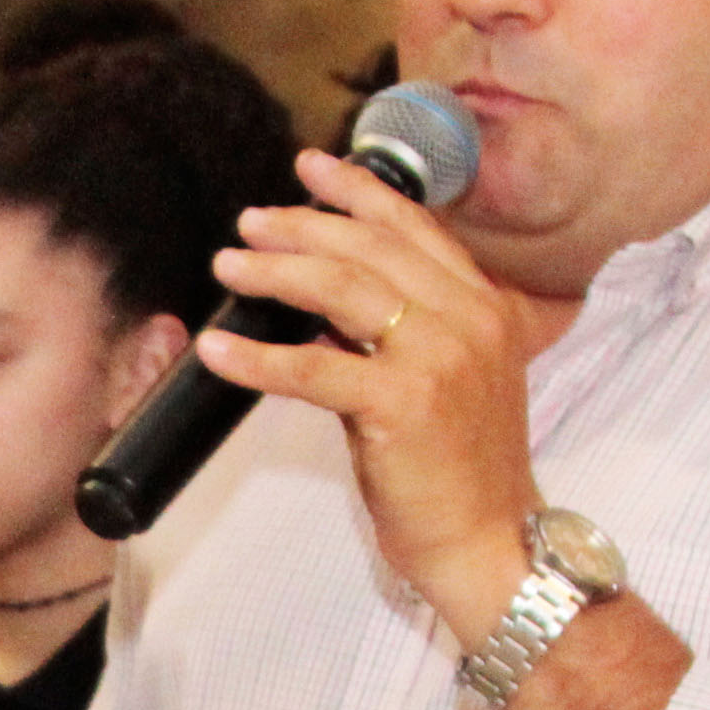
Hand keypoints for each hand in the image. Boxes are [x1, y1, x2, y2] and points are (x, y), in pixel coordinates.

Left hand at [194, 148, 546, 643]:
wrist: (491, 542)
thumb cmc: (463, 472)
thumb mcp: (452, 382)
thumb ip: (407, 334)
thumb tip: (328, 303)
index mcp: (487, 308)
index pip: (416, 229)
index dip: (359, 192)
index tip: (311, 167)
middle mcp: (471, 320)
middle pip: (371, 248)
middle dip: (303, 226)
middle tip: (249, 222)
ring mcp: (439, 359)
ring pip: (341, 289)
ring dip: (275, 271)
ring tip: (229, 265)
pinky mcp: (402, 404)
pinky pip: (312, 367)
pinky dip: (257, 356)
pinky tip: (218, 350)